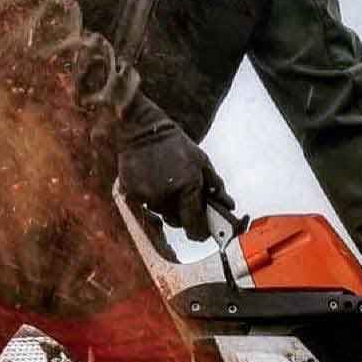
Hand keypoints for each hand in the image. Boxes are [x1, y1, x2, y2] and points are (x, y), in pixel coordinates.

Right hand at [118, 93, 231, 241]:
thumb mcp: (202, 161)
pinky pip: (146, 206)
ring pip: (162, 214)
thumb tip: (228, 206)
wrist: (143, 130)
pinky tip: (153, 180)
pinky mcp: (132, 194)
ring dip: (167, 206)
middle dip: (184, 215)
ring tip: (167, 182)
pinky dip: (152, 198)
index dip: (202, 232)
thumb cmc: (176, 145)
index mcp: (187, 186)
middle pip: (178, 222)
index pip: (195, 225)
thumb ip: (216, 186)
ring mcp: (147, 196)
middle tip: (184, 197)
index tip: (204, 231)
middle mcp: (166, 195)